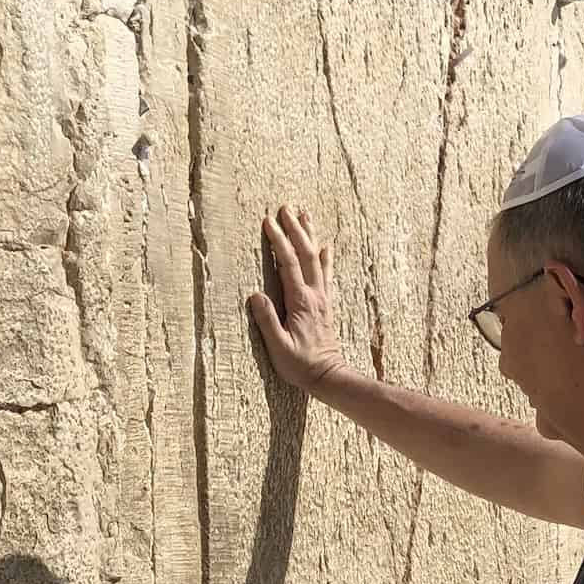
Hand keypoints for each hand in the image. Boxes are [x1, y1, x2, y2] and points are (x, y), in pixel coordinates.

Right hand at [251, 204, 346, 390]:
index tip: (268, 221)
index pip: (288, 264)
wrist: (328, 376)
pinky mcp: (326, 304)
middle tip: (286, 207)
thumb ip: (267, 321)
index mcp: (301, 302)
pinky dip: (325, 257)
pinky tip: (325, 246)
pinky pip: (326, 274)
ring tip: (305, 215)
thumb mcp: (278, 347)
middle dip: (295, 229)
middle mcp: (315, 295)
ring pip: (317, 259)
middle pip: (305, 254)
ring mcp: (322, 298)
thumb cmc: (300, 365)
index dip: (278, 241)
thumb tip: (255, 295)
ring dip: (310, 236)